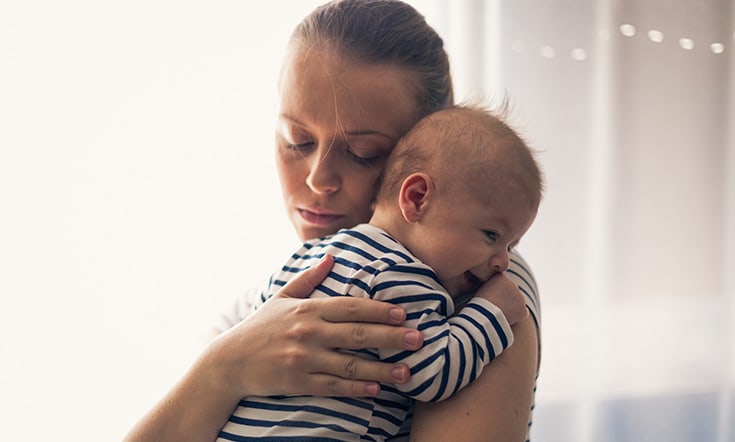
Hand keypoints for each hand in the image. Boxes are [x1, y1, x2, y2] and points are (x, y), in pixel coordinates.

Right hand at [204, 254, 423, 398]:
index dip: (379, 310)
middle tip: (418, 339)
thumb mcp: (281, 298)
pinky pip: (334, 386)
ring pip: (351, 365)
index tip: (403, 312)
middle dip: (391, 337)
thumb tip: (331, 257)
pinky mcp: (299, 383)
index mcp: (308, 310)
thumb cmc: (258, 328)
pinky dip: (356, 389)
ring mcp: (304, 360)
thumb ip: (309, 279)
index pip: (350, 307)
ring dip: (382, 369)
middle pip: (357, 334)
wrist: (229, 362)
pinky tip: (377, 389)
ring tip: (407, 372)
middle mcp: (309, 333)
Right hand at [474, 272, 527, 325]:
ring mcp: (520, 297)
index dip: (496, 289)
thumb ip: (488, 285)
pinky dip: (517, 315)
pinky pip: (523, 312)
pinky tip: (507, 318)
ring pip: (518, 301)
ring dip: (512, 305)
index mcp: (501, 277)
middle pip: (511, 290)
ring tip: (500, 313)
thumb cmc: (477, 304)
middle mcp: (513, 284)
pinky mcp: (523, 310)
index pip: (502, 281)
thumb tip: (490, 289)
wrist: (484, 317)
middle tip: (495, 305)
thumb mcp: (478, 290)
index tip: (491, 295)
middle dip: (506, 296)